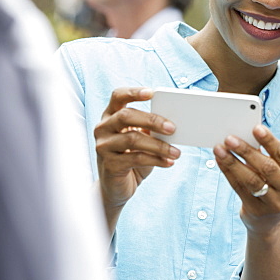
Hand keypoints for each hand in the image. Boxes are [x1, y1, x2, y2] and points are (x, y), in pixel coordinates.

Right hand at [95, 87, 178, 224]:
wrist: (117, 187)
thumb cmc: (132, 157)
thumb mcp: (141, 139)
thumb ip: (150, 129)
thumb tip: (172, 124)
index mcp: (110, 116)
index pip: (118, 96)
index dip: (134, 92)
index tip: (152, 93)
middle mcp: (103, 128)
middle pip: (126, 116)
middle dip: (152, 120)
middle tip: (173, 128)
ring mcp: (103, 146)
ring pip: (132, 139)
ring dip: (159, 145)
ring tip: (176, 152)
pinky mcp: (109, 165)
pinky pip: (135, 159)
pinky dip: (156, 160)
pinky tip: (169, 162)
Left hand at [213, 125, 279, 238]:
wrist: (269, 221)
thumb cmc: (272, 186)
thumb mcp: (277, 173)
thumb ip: (265, 156)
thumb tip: (243, 136)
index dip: (269, 141)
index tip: (255, 128)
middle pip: (267, 167)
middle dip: (246, 151)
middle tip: (230, 138)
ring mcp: (274, 204)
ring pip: (251, 179)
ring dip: (233, 162)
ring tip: (219, 149)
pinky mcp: (257, 211)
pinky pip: (239, 188)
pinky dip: (228, 173)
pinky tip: (220, 161)